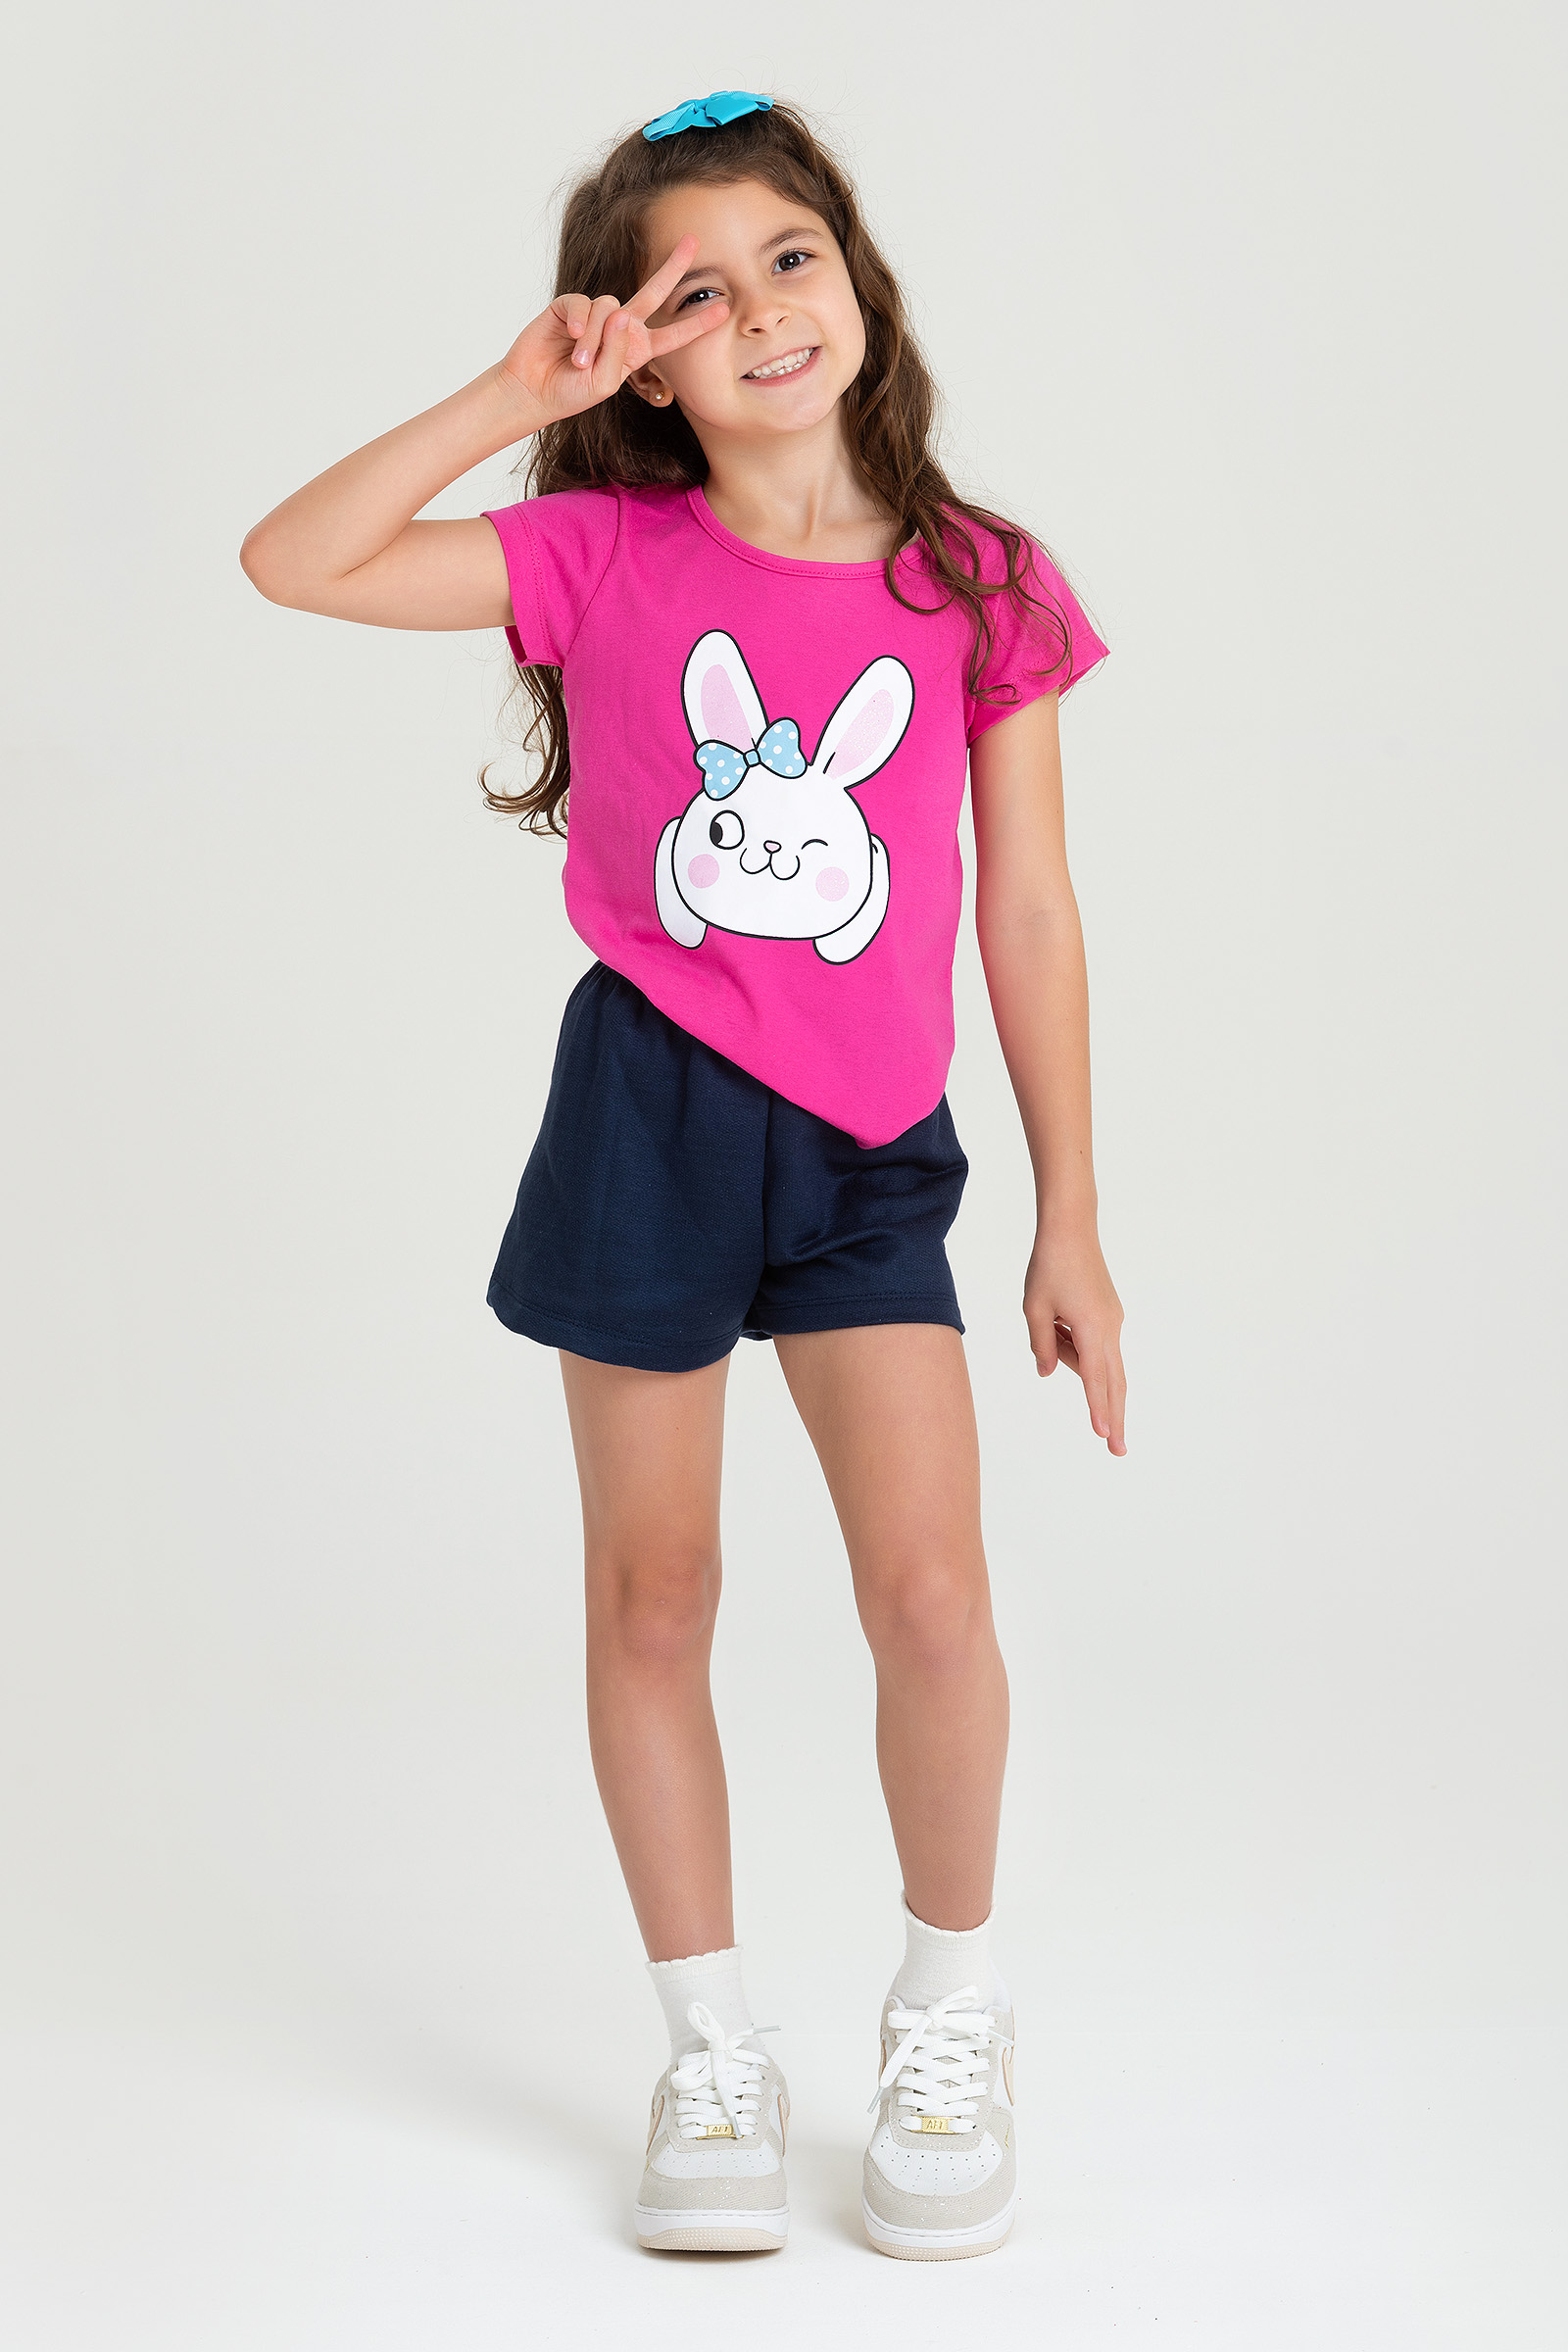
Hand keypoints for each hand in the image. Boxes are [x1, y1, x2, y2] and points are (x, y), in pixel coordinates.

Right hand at [495, 234, 728, 426]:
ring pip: (610, 307)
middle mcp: (620, 327)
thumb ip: (618, 352)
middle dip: (673, 266)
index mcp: (635, 349)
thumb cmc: (571, 392)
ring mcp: (596, 314)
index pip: (672, 335)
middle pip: (653, 291)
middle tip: (693, 241)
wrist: (533, 390)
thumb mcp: (603, 383)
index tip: (724, 309)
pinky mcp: (570, 305)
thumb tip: (622, 312)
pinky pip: (584, 304)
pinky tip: (573, 339)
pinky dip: (580, 323)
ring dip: (596, 338)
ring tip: (580, 363)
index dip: (696, 323)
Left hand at [1023, 1221, 1126, 1454]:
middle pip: (1114, 1382)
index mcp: (1091, 1328)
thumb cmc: (1049, 1265)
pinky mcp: (1109, 1314)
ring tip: (1050, 1320)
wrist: (1071, 1230)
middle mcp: (1109, 1328)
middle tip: (1117, 1450)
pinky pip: (1094, 1343)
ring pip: (1099, 1360)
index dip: (1098, 1409)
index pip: (1094, 1379)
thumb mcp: (1034, 1308)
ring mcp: (1113, 1321)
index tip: (1104, 1435)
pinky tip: (1058, 1318)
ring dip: (1073, 1360)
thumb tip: (1049, 1373)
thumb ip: (1042, 1346)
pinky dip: (1077, 1347)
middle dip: (1114, 1417)